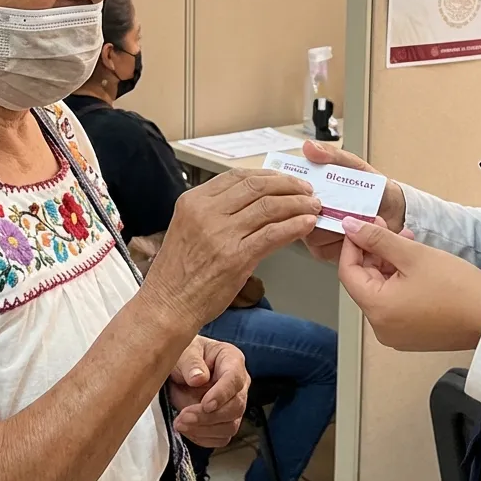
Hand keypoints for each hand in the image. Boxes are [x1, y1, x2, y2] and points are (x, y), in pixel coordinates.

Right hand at [144, 169, 320, 327]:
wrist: (167, 305)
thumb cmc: (178, 273)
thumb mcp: (189, 228)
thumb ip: (215, 211)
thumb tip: (252, 202)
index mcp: (194, 200)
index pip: (237, 176)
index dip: (267, 175)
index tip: (284, 179)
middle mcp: (206, 212)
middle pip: (257, 186)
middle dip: (287, 185)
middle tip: (305, 190)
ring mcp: (222, 234)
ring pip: (269, 207)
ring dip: (297, 204)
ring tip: (312, 206)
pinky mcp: (236, 257)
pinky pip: (273, 234)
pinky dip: (294, 226)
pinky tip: (306, 224)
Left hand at [168, 337, 248, 448]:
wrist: (180, 370)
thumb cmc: (186, 355)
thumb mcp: (185, 352)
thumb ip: (191, 363)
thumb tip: (198, 379)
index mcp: (232, 360)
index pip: (234, 379)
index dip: (222, 394)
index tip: (206, 404)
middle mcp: (238, 385)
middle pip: (235, 407)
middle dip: (209, 416)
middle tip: (184, 416)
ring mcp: (234, 405)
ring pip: (230, 426)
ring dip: (204, 430)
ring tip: (180, 423)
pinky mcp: (225, 422)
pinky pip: (220, 438)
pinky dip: (202, 438)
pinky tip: (187, 429)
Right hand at [299, 141, 406, 262]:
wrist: (395, 211)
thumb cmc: (372, 188)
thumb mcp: (353, 166)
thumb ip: (332, 156)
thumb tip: (309, 147)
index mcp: (310, 192)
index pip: (288, 193)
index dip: (296, 192)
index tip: (313, 189)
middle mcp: (308, 213)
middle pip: (297, 216)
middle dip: (318, 211)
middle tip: (340, 204)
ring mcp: (316, 234)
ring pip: (310, 235)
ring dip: (334, 226)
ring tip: (354, 217)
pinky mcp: (327, 251)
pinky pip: (324, 249)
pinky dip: (342, 241)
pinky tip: (356, 232)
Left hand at [338, 216, 480, 351]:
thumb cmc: (457, 287)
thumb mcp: (412, 254)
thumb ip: (377, 239)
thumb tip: (349, 227)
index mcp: (377, 309)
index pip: (348, 271)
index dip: (353, 244)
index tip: (362, 225)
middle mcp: (381, 327)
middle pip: (364, 281)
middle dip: (374, 251)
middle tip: (388, 226)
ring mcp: (396, 334)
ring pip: (380, 289)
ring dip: (388, 262)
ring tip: (406, 238)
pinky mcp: (412, 335)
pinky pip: (395, 302)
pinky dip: (399, 280)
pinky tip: (414, 261)